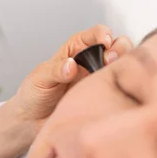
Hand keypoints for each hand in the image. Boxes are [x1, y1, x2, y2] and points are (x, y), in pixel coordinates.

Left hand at [13, 24, 132, 125]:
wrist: (32, 123)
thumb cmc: (34, 95)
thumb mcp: (40, 79)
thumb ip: (56, 70)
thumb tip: (71, 65)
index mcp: (75, 50)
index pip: (96, 34)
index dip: (103, 34)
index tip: (104, 42)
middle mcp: (92, 63)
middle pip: (117, 46)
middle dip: (119, 48)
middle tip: (110, 59)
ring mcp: (99, 80)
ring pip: (123, 66)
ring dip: (124, 66)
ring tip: (112, 73)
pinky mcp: (104, 98)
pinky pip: (120, 90)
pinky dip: (124, 87)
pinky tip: (116, 91)